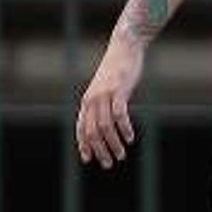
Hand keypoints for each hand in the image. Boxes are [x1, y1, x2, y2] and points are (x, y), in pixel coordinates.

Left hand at [76, 40, 144, 168]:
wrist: (123, 48)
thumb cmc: (115, 71)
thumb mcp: (104, 89)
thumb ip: (101, 105)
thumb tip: (102, 123)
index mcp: (87, 101)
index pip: (81, 128)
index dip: (84, 145)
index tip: (89, 160)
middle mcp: (92, 100)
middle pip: (92, 132)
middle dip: (99, 150)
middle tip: (109, 163)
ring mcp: (104, 95)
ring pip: (105, 126)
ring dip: (113, 144)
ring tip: (121, 155)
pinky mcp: (118, 90)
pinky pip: (119, 114)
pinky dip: (124, 128)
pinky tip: (130, 138)